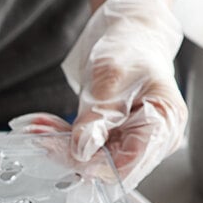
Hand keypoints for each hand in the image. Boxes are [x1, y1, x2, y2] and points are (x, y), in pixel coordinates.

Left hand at [10, 0, 187, 193]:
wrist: (128, 36)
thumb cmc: (129, 48)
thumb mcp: (110, 79)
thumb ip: (97, 117)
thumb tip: (82, 151)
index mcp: (164, 125)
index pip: (129, 164)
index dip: (96, 165)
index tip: (65, 152)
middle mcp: (153, 141)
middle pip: (109, 167)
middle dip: (72, 155)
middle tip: (42, 137)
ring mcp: (133, 143)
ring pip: (92, 162)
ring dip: (62, 148)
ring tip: (38, 128)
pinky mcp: (115, 142)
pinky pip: (85, 151)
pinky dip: (63, 141)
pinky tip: (45, 126)